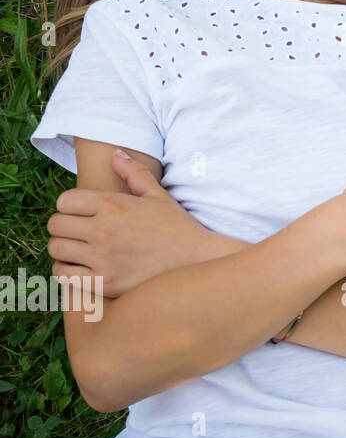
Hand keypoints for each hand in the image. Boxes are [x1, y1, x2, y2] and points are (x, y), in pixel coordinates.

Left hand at [46, 151, 214, 297]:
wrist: (198, 261)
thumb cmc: (178, 227)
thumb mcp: (159, 196)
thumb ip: (134, 173)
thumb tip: (114, 153)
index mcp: (114, 205)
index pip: (65, 201)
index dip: (70, 206)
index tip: (81, 213)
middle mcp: (104, 230)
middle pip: (55, 225)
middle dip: (64, 227)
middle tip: (78, 232)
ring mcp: (102, 258)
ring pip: (56, 249)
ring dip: (64, 249)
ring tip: (79, 250)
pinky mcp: (103, 283)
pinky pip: (63, 275)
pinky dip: (67, 271)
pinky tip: (82, 268)